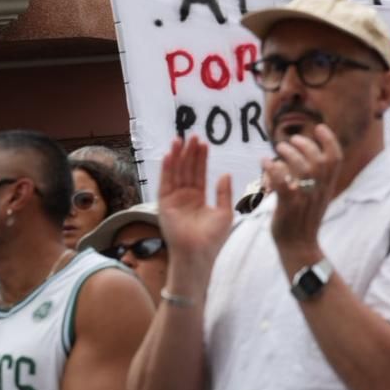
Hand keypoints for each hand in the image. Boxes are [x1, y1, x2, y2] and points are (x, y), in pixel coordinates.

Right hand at [157, 137, 233, 285]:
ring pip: (175, 173)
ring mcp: (173, 200)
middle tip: (193, 135)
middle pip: (187, 169)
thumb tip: (225, 173)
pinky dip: (166, 169)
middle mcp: (184, 197)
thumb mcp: (224, 212)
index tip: (204, 142)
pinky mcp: (164, 205)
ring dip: (177, 156)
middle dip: (189, 153)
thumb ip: (224, 192)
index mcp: (198, 198)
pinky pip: (165, 183)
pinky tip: (169, 156)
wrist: (198, 254)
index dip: (201, 158)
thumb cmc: (213, 238)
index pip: (199, 173)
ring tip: (180, 139)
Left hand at [264, 125, 344, 255]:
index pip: (336, 158)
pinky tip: (264, 162)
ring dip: (289, 154)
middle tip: (292, 139)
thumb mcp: (316, 196)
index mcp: (327, 187)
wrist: (299, 247)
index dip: (329, 140)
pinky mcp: (288, 207)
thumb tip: (303, 155)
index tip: (319, 127)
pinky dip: (272, 169)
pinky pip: (282, 184)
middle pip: (319, 160)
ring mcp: (304, 199)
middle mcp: (318, 191)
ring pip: (303, 169)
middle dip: (306, 144)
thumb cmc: (303, 220)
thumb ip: (314, 177)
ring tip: (279, 148)